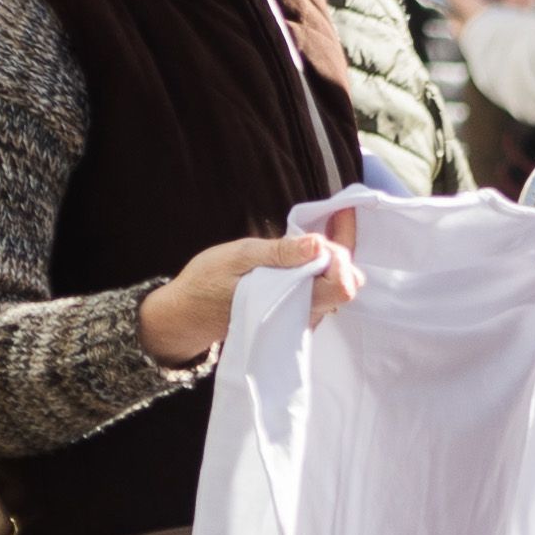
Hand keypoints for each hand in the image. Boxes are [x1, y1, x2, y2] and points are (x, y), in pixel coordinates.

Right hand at [139, 207, 361, 362]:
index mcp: (295, 304)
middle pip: (347, 282)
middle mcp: (306, 316)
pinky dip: (321, 266)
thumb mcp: (239, 256)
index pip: (343, 284)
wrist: (187, 314)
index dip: (343, 249)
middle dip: (340, 250)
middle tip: (323, 224)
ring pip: (336, 285)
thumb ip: (280, 252)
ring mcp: (303, 317)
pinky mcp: (297, 313)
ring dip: (331, 257)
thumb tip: (317, 242)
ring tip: (311, 234)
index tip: (335, 217)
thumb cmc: (209, 282)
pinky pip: (322, 288)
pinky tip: (307, 249)